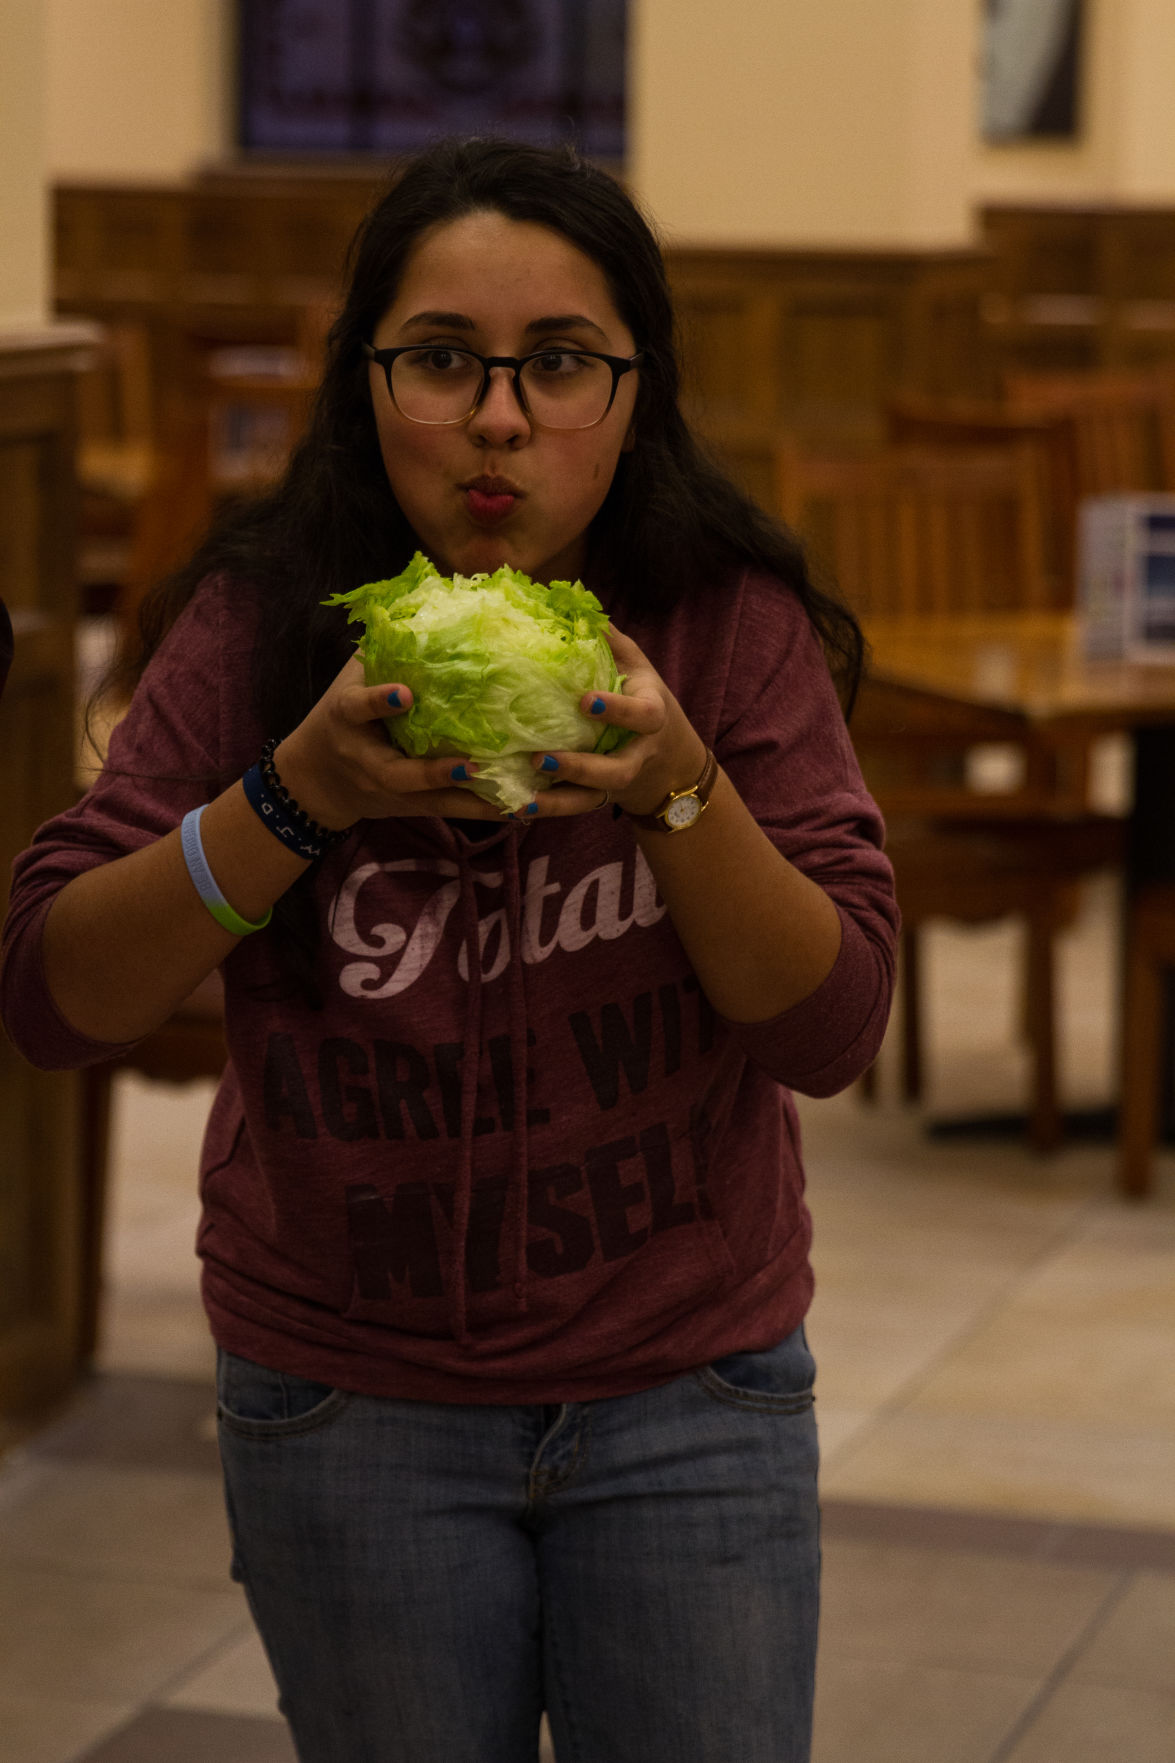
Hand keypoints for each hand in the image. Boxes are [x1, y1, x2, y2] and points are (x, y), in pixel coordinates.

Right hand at [272, 654, 502, 826]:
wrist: (317, 780)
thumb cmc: (341, 717)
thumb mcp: (350, 680)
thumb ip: (382, 653)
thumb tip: (427, 601)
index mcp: (348, 720)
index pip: (358, 709)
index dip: (378, 702)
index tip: (404, 693)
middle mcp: (369, 762)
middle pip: (399, 776)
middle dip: (433, 774)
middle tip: (471, 767)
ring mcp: (392, 791)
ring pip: (434, 803)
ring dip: (475, 802)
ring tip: (516, 800)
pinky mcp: (413, 806)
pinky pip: (451, 810)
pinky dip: (486, 809)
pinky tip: (524, 807)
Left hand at [524, 624, 706, 818]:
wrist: (674, 765)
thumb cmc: (646, 701)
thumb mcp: (639, 668)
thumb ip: (611, 641)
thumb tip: (572, 599)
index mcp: (651, 716)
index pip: (643, 716)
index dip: (617, 710)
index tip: (584, 701)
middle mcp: (638, 754)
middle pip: (618, 770)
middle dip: (583, 768)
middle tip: (542, 758)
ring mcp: (619, 781)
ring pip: (593, 799)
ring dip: (558, 800)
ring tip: (524, 794)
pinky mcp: (601, 799)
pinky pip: (575, 809)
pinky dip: (547, 810)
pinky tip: (516, 807)